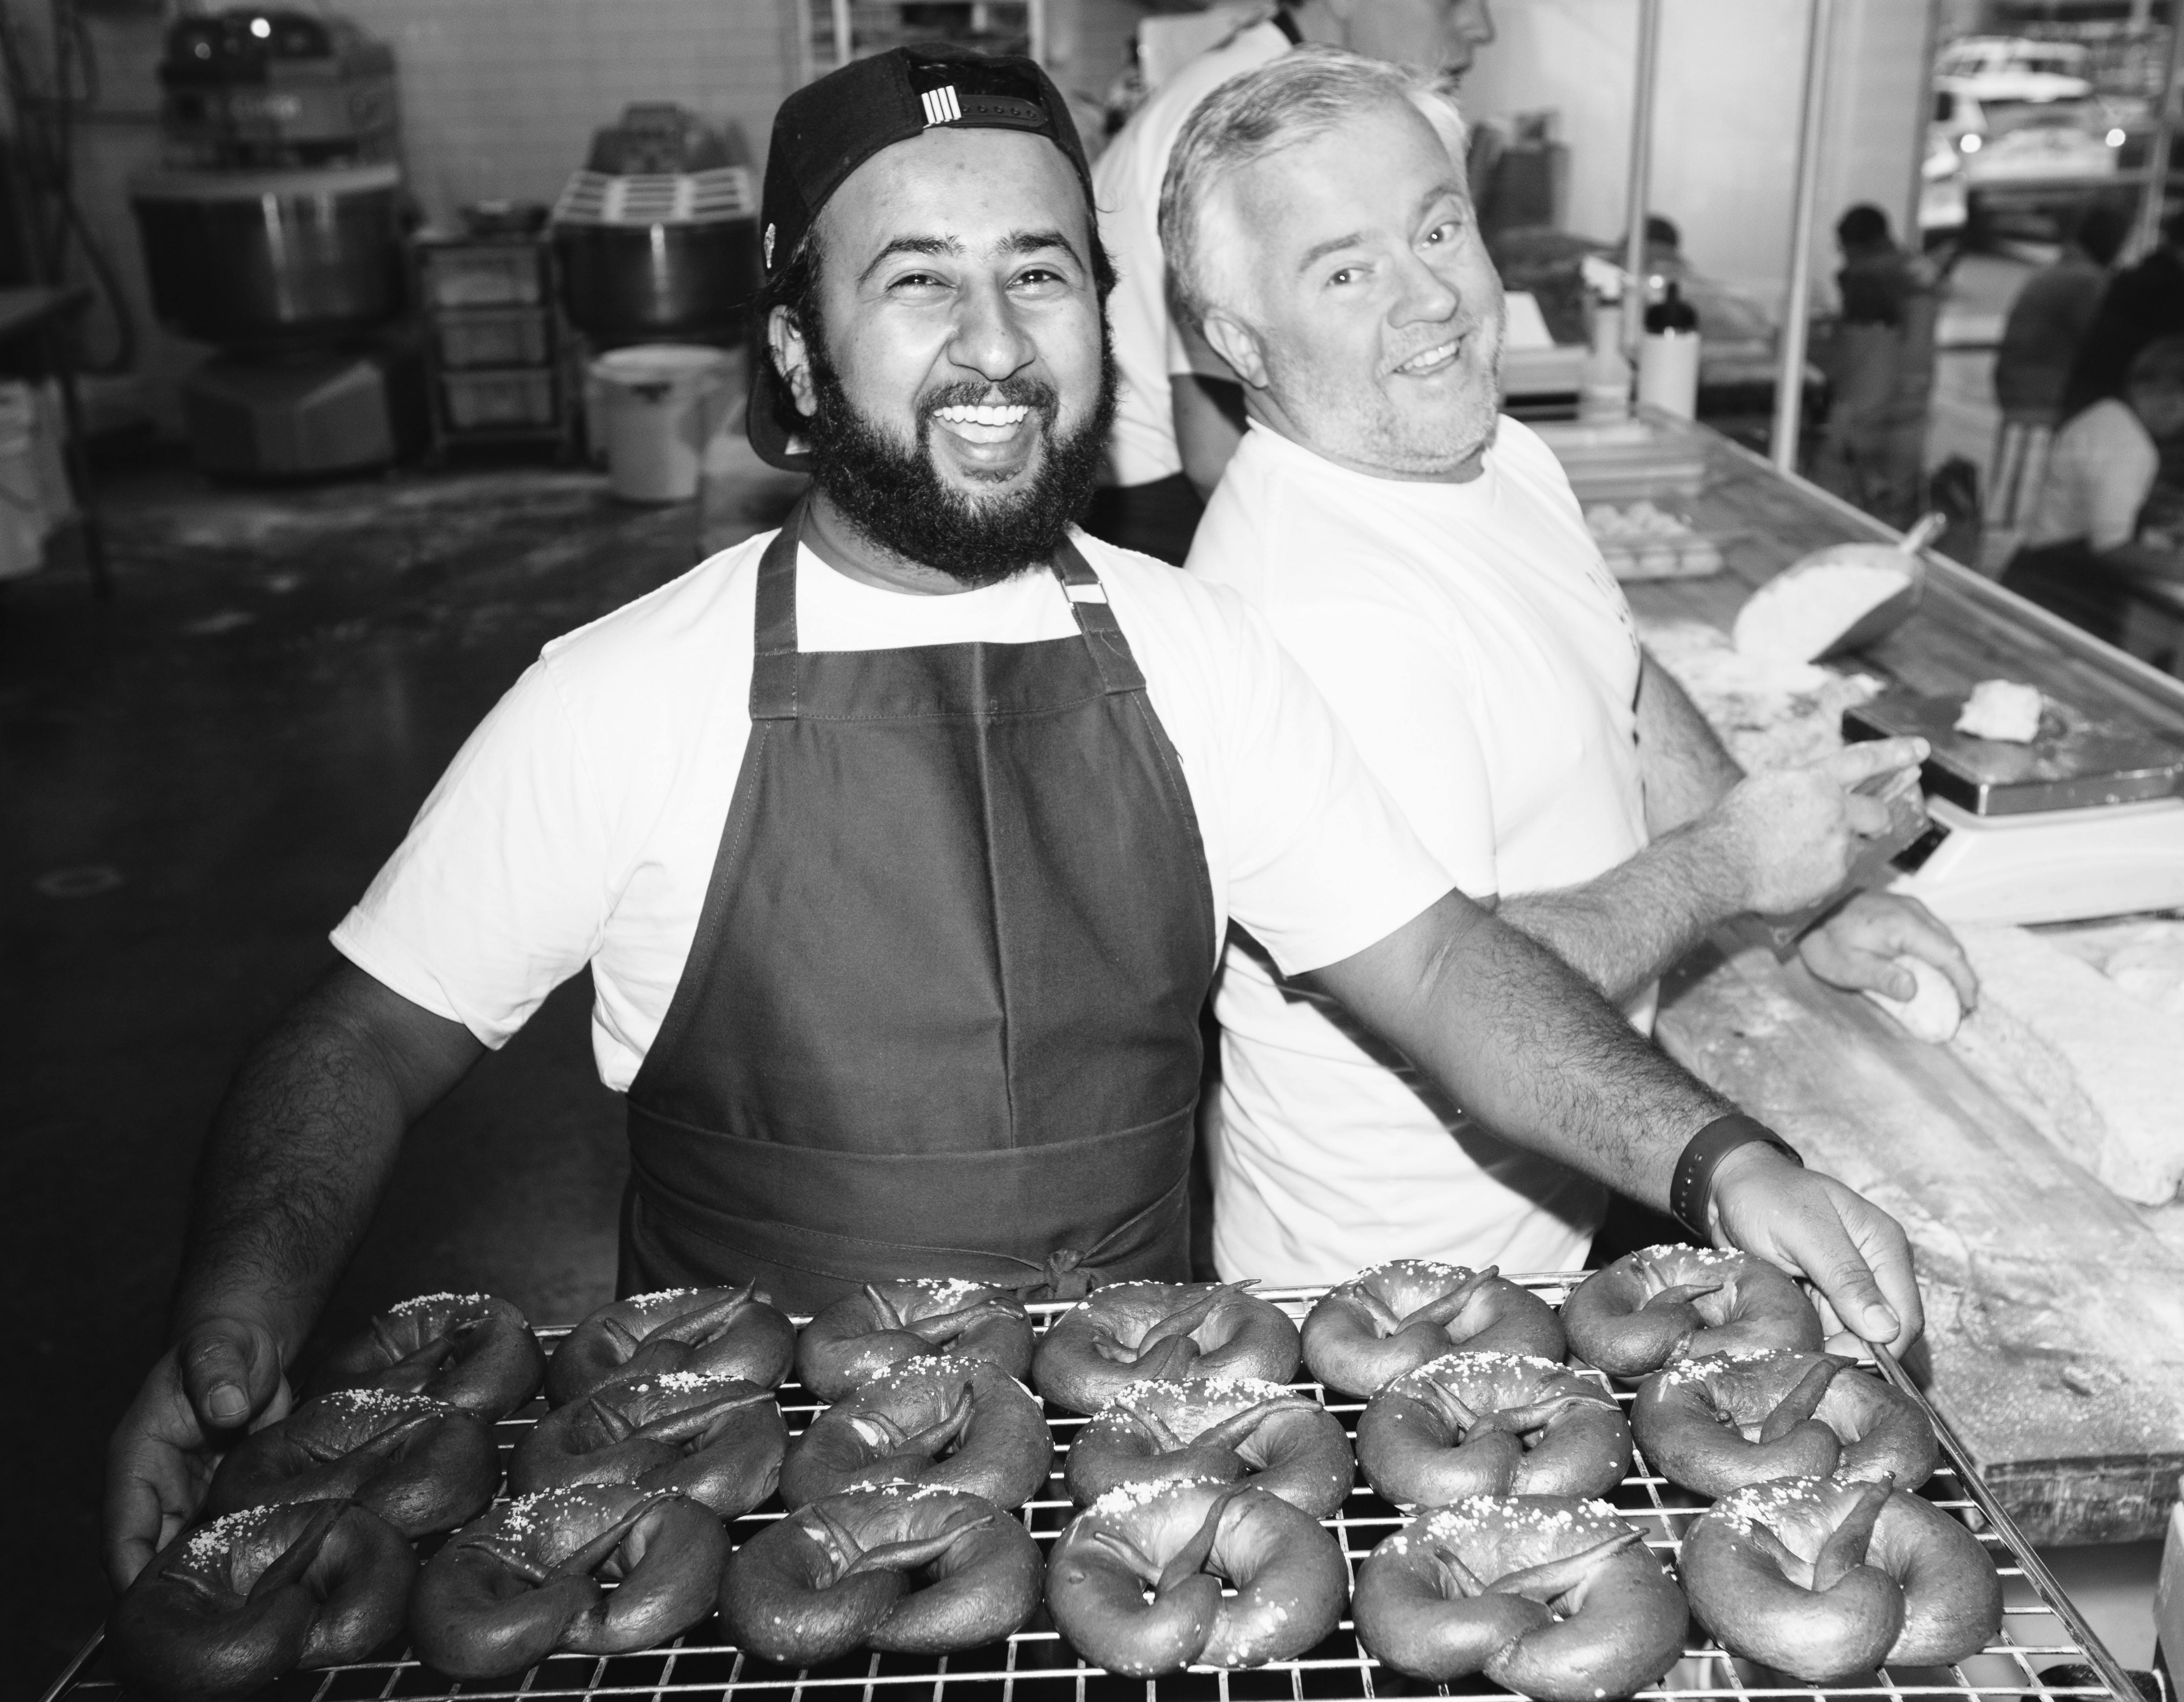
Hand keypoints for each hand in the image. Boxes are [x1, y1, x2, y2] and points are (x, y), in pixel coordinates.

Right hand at [103, 1316, 291, 1590]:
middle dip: (174, 1590)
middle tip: (207, 1620)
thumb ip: (217, 1372)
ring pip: (190, 1553)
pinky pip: (225, 1537)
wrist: (248, 1346)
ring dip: (210, 1579)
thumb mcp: (217, 1349)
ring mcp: (192, 1496)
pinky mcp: (225, 1498)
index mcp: (138, 1459)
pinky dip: (241, 1558)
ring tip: (240, 1605)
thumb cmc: (222, 1346)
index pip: (123, 1529)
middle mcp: (159, 1487)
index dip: (131, 1571)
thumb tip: (226, 1406)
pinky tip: (267, 1576)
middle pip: (154, 1556)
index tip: (150, 1608)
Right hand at [1704, 737, 1929, 915]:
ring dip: (1838, 849)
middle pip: (1876, 811)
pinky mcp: (1835, 876)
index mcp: (1816, 780)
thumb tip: (1823, 785)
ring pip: (1856, 845)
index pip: (1866, 759)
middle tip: (1859, 826)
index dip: (1896, 752)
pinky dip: (1822, 874)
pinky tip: (1792, 872)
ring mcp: (1837, 844)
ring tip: (1799, 855)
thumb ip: (1803, 784)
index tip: (1920, 749)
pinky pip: (1840, 873)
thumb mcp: (1767, 787)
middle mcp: (1834, 809)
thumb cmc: (1734, 826)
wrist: (1720, 866)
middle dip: (1873, 818)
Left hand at [1709, 1144, 1923, 1351]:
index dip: (1881, 1347)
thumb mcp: (1804, 1232)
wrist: (1730, 1187)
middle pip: (1882, 1333)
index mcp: (1885, 1247)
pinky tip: (1787, 1316)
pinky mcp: (1824, 1293)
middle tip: (1806, 1339)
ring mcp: (1850, 1283)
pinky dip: (1810, 1330)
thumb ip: (1845, 1277)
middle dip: (1849, 1344)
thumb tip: (1886, 1328)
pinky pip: (1828, 1328)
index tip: (1840, 1354)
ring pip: (1853, 1335)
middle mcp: (1875, 1268)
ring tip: (1790, 1319)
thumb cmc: (1766, 1196)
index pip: (1906, 1317)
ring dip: (1825, 1339)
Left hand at [1799, 891, 1977, 1006]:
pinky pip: (1930, 932)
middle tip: (1963, 1005)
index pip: (1949, 955)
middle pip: (1951, 946)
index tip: (1970, 1005)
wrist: (1807, 907)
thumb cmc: (1823, 938)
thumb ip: (1882, 978)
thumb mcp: (1847, 966)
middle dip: (1962, 976)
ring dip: (1951, 964)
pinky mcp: (1901, 908)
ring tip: (1952, 992)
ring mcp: (1908, 907)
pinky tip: (1932, 969)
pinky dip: (1938, 952)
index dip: (1964, 981)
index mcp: (1905, 926)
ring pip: (1943, 938)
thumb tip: (1914, 990)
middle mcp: (1913, 912)